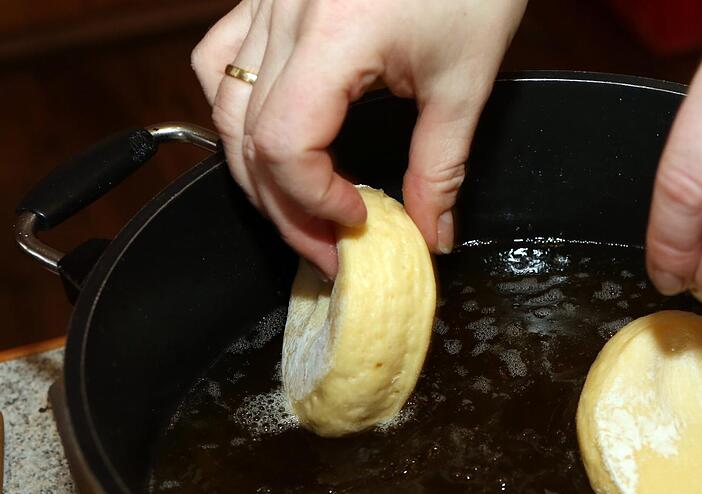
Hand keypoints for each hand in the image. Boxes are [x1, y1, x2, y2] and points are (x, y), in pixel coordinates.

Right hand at [192, 0, 526, 276]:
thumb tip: (430, 235)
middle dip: (286, 209)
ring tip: (299, 206)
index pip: (285, 146)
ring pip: (225, 106)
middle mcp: (285, 14)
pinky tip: (265, 138)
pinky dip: (236, 112)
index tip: (357, 225)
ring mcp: (267, 0)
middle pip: (249, 141)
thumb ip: (441, 169)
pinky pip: (223, 60)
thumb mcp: (466, 83)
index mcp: (335, 35)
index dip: (314, 203)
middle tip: (329, 247)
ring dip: (256, 170)